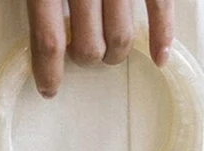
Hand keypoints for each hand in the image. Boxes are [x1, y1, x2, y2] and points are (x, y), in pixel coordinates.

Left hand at [27, 0, 173, 98]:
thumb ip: (41, 2)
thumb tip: (45, 43)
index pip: (49, 40)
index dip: (48, 71)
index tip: (48, 89)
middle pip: (88, 47)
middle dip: (86, 58)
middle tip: (83, 52)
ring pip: (121, 37)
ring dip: (115, 52)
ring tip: (110, 46)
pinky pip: (160, 8)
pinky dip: (162, 36)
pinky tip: (160, 58)